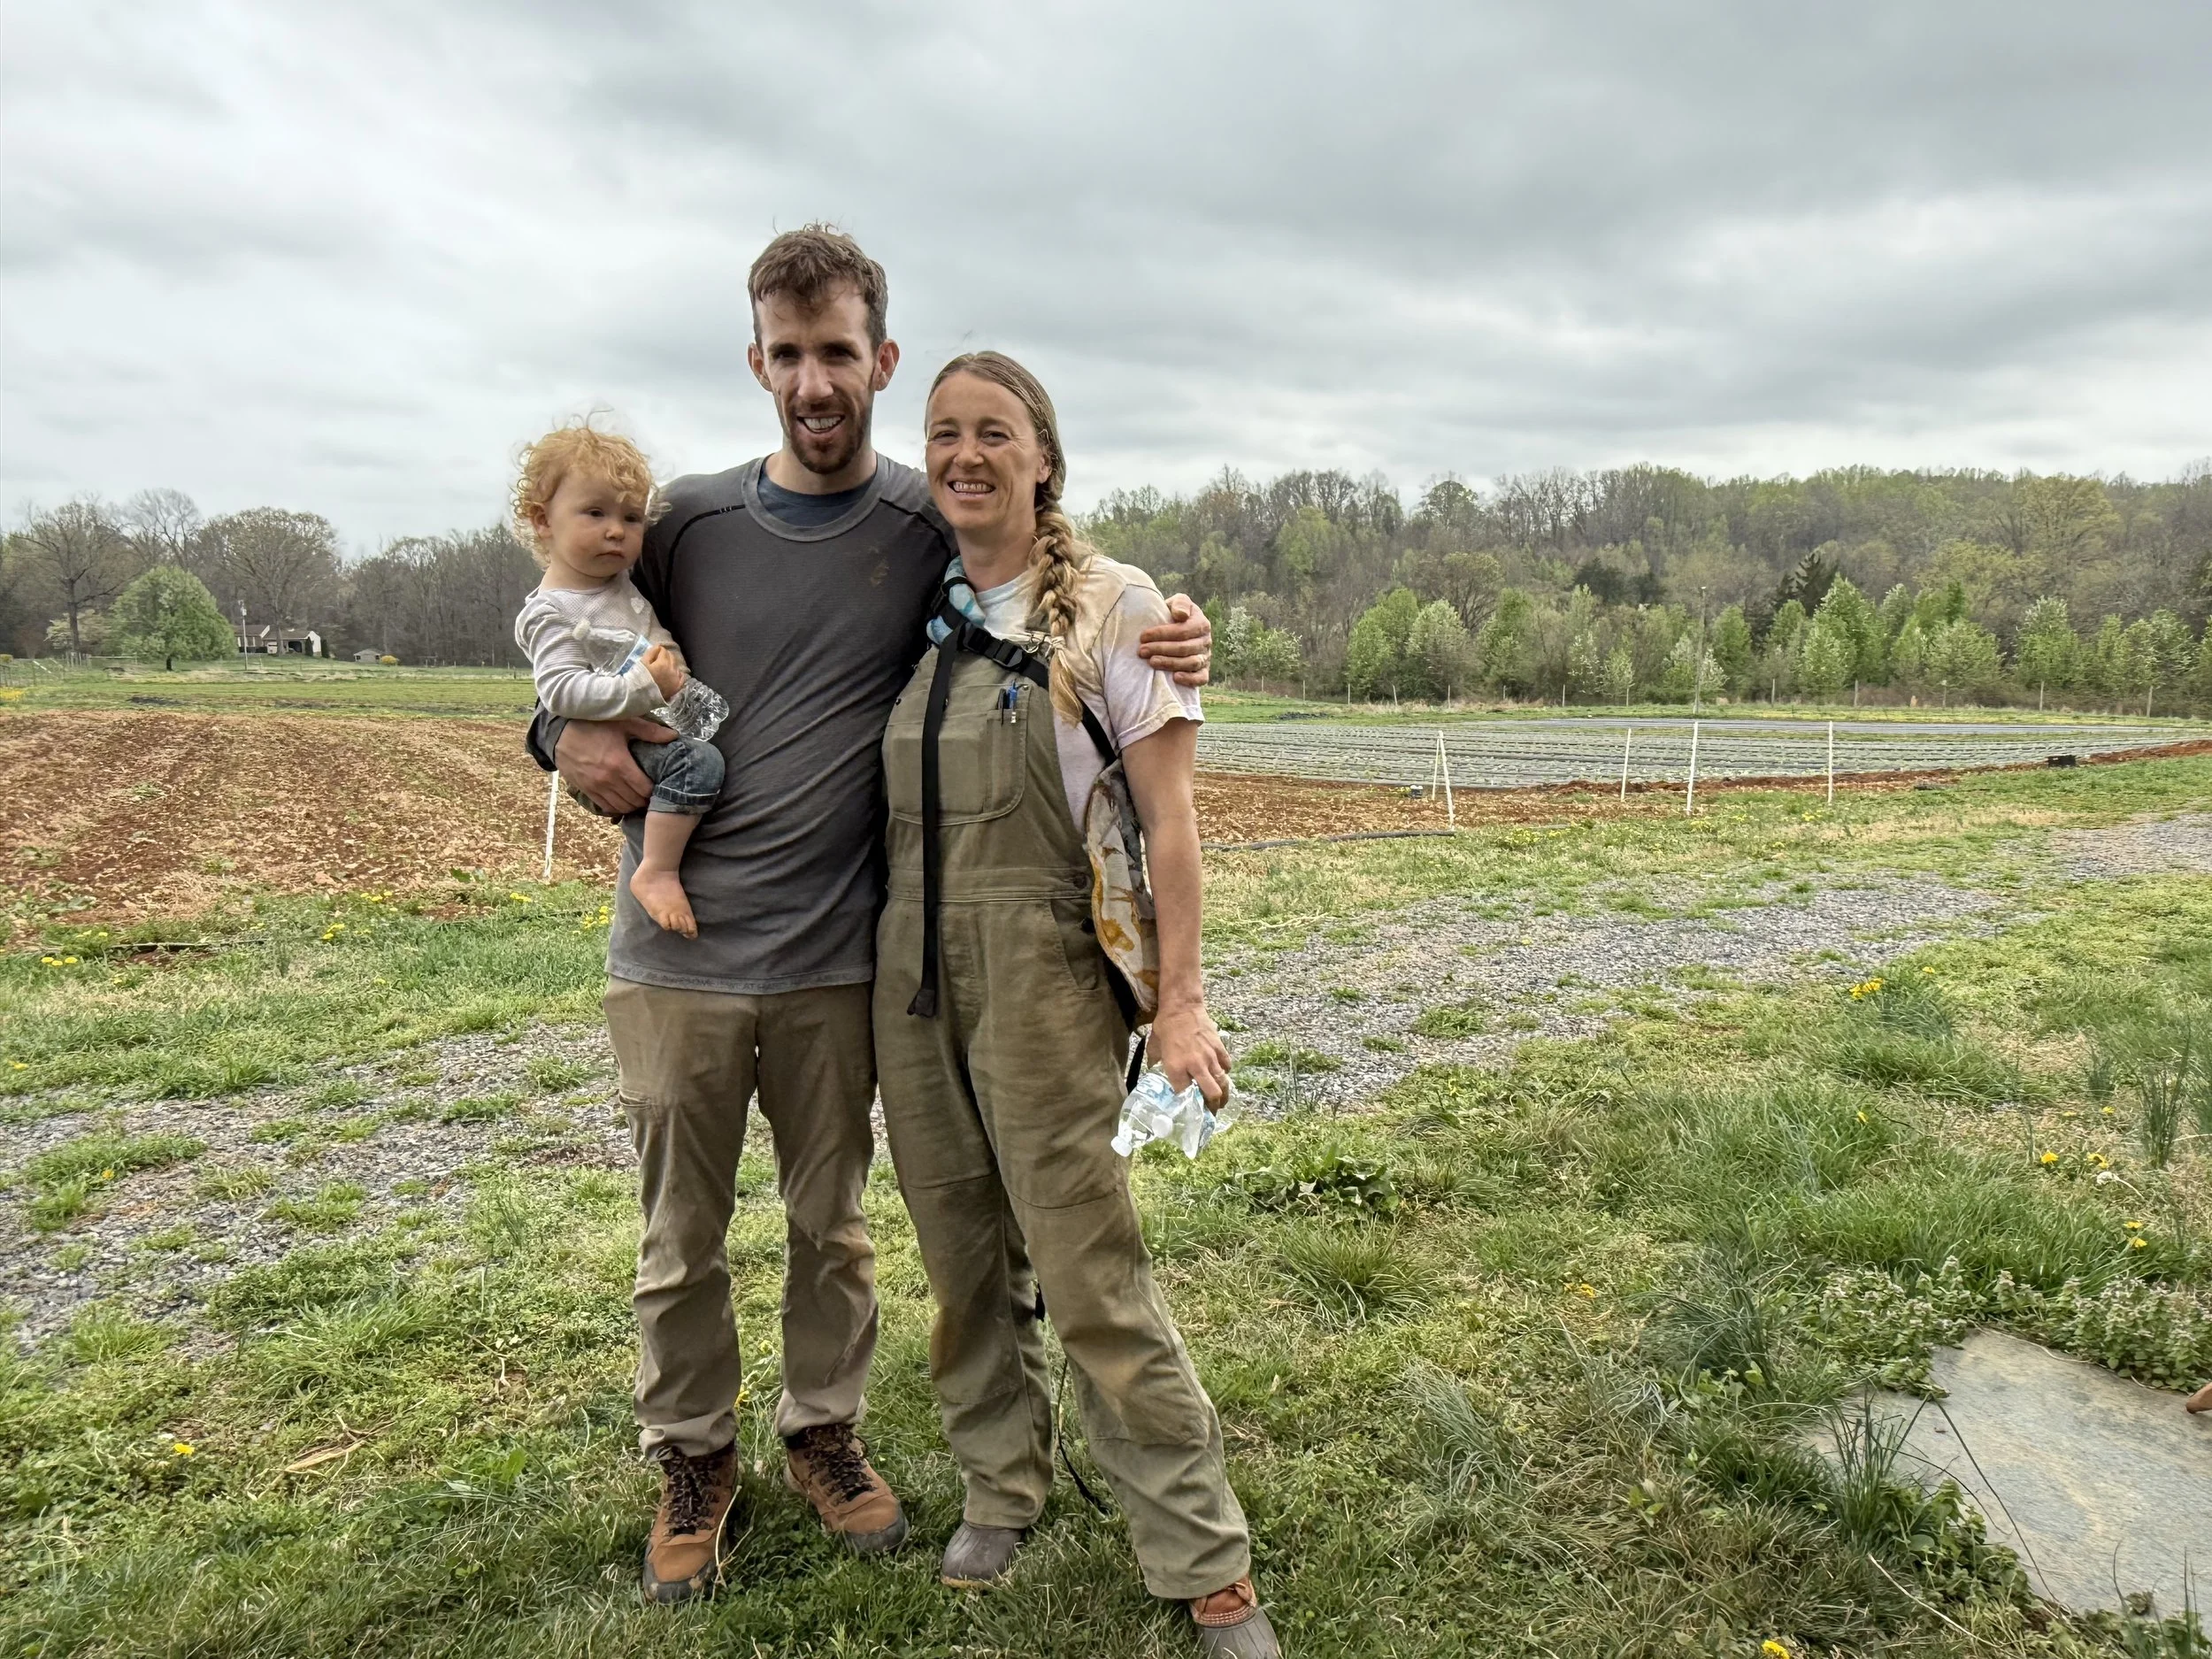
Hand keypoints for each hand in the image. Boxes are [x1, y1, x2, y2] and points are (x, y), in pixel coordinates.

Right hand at [554, 717, 671, 815]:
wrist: (559, 733)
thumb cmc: (593, 725)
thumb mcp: (623, 723)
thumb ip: (650, 731)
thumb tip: (673, 736)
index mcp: (620, 764)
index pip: (645, 789)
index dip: (655, 790)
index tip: (659, 784)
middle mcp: (608, 780)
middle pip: (635, 801)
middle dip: (646, 799)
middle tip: (651, 792)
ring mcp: (595, 788)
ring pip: (621, 807)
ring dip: (632, 805)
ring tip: (638, 796)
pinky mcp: (586, 790)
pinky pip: (606, 807)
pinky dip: (617, 806)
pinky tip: (623, 798)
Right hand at [642, 644, 686, 700]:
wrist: (640, 696)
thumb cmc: (639, 678)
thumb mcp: (642, 662)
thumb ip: (651, 652)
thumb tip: (658, 646)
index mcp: (663, 662)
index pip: (663, 651)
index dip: (658, 651)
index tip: (654, 654)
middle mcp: (672, 670)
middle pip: (671, 657)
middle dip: (666, 656)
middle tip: (658, 659)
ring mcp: (676, 679)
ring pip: (676, 666)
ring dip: (671, 664)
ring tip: (664, 668)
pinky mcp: (677, 687)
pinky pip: (682, 677)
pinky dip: (678, 674)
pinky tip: (674, 674)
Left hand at [1137, 594, 1210, 686]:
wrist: (1178, 628)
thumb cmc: (1174, 614)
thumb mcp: (1178, 602)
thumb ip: (1181, 603)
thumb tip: (1181, 614)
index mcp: (1202, 624)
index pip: (1183, 631)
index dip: (1162, 634)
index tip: (1143, 636)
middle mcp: (1206, 641)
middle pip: (1185, 648)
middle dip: (1161, 649)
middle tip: (1142, 651)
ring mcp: (1206, 657)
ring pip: (1191, 663)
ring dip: (1170, 663)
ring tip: (1152, 662)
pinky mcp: (1204, 671)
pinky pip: (1201, 678)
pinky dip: (1190, 679)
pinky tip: (1175, 678)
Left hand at [1150, 1002, 1230, 1107]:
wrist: (1182, 1006)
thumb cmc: (1165, 1026)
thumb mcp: (1154, 1046)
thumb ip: (1155, 1061)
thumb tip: (1153, 1069)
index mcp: (1177, 1068)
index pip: (1185, 1095)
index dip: (1187, 1103)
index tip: (1187, 1107)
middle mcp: (1196, 1066)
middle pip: (1211, 1094)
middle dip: (1213, 1106)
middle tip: (1211, 1110)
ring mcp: (1210, 1057)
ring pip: (1223, 1083)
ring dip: (1223, 1094)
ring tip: (1222, 1101)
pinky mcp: (1219, 1048)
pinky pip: (1226, 1066)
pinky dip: (1225, 1072)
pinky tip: (1221, 1074)